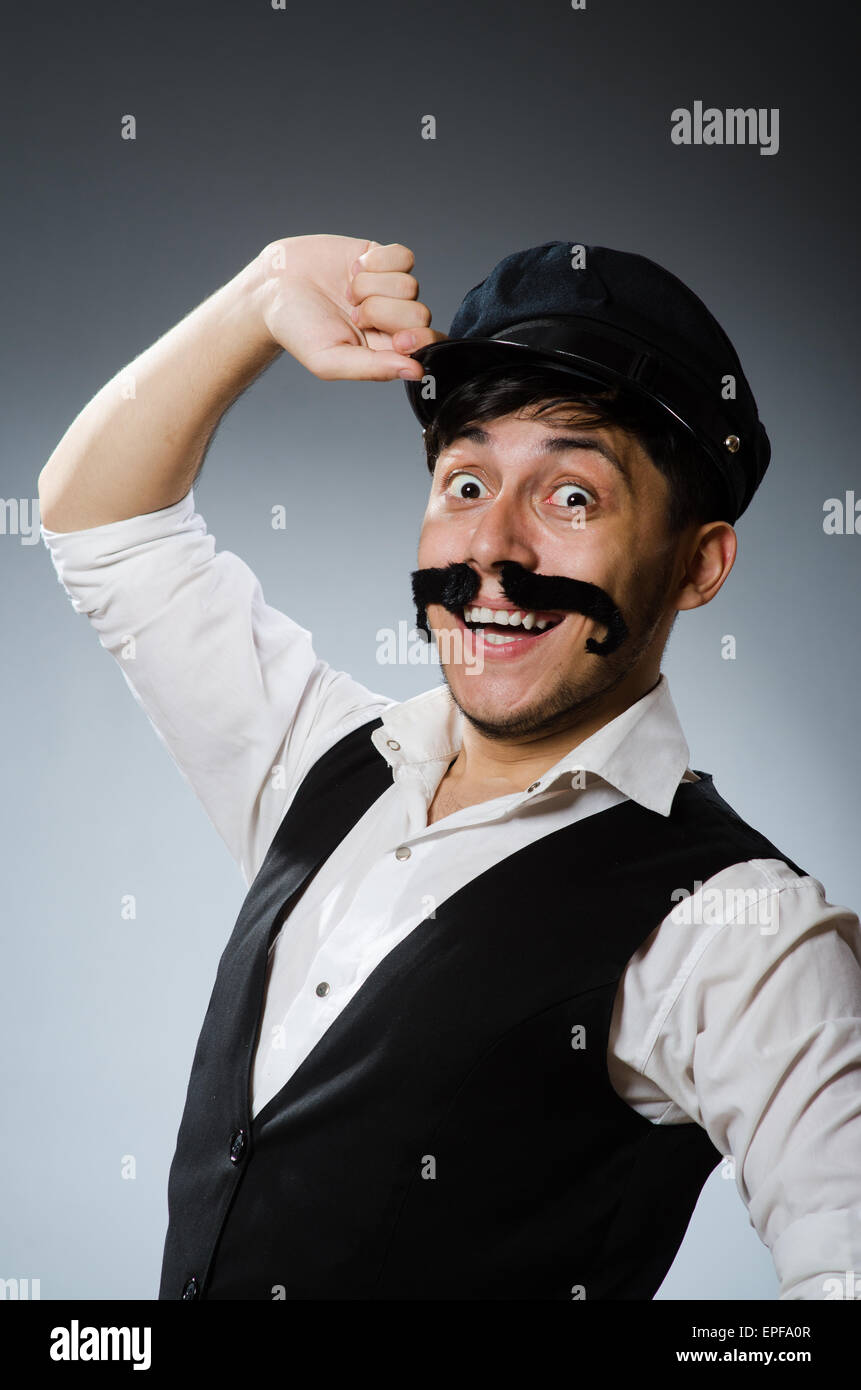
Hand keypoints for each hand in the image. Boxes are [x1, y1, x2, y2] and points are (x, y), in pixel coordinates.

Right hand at [257, 234, 447, 381]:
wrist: (273, 288)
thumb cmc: (298, 331)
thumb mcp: (329, 360)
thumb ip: (373, 368)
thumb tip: (417, 372)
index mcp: (387, 350)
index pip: (426, 348)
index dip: (418, 341)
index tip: (397, 341)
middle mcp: (394, 320)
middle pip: (420, 314)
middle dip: (383, 313)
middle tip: (354, 315)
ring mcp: (390, 288)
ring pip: (410, 285)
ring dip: (371, 288)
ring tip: (347, 295)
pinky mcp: (383, 259)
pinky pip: (403, 257)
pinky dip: (377, 263)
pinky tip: (353, 270)